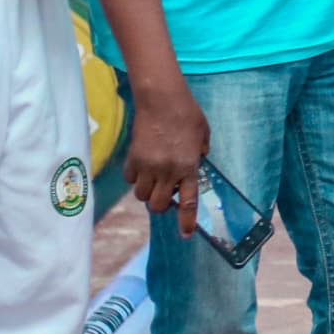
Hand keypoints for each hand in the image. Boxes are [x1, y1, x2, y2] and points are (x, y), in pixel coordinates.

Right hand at [126, 82, 210, 235]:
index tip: (185, 234)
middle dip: (162, 205)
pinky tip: (142, 165)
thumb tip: (196, 160)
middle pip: (158, 206)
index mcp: (188, 167)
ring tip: (154, 178)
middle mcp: (167, 171)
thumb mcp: (203, 134)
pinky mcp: (133, 158)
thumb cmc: (187, 114)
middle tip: (166, 193)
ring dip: (148, 192)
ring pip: (142, 195)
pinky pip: (130, 179)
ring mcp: (148, 166)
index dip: (186, 221)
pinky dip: (135, 178)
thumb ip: (200, 152)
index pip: (188, 201)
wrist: (161, 99)